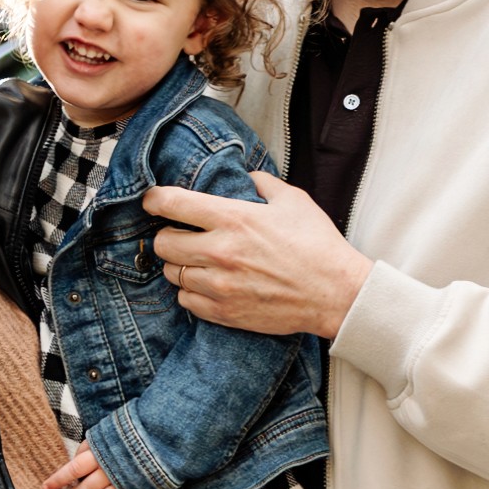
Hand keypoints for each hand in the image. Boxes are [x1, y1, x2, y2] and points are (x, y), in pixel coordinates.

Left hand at [40, 441, 130, 488]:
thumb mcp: (105, 432)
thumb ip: (90, 447)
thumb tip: (75, 462)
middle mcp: (108, 472)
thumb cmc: (131, 432)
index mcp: (99, 454)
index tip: (46, 488)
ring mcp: (123, 485)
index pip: (72, 470)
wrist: (164, 437)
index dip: (57, 480)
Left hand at [148, 174, 369, 338]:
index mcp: (233, 218)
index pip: (171, 203)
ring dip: (180, 265)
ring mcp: (219, 285)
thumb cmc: (317, 246)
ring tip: (198, 262)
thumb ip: (262, 183)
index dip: (154, 199)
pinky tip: (208, 284)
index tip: (153, 201)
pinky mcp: (224, 312)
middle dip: (168, 236)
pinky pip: (186, 301)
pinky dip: (191, 292)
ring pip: (172, 274)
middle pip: (162, 243)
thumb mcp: (293, 200)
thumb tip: (247, 176)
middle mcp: (219, 252)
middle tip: (182, 235)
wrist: (335, 294)